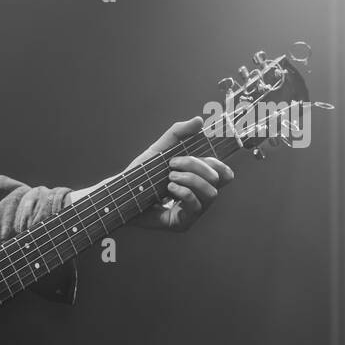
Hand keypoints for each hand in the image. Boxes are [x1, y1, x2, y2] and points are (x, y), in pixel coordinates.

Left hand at [127, 116, 234, 231]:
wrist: (120, 193)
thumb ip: (178, 133)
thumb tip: (199, 120)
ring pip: (211, 194)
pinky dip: (184, 192)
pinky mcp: (182, 223)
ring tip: (170, 177)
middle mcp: (199, 197)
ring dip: (190, 179)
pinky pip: (195, 206)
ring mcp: (192, 212)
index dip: (217, 163)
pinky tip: (169, 187)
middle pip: (218, 180)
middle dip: (197, 166)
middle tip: (173, 164)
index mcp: (198, 181)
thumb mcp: (159, 149)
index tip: (197, 154)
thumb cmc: (140, 174)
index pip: (224, 174)